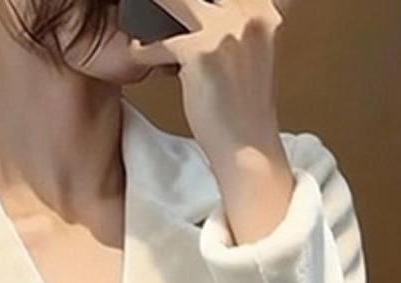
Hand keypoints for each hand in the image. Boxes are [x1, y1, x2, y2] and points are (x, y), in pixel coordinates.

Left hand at [127, 0, 297, 241]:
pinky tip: (138, 54)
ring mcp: (227, 30)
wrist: (248, 149)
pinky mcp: (203, 52)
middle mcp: (249, 14)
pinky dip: (145, 50)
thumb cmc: (242, 109)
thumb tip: (201, 8)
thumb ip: (233, 25)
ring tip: (136, 15)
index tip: (176, 7)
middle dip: (170, 2)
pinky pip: (162, 42)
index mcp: (264, 11)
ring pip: (175, 3)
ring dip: (152, 11)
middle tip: (150, 5)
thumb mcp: (248, 54)